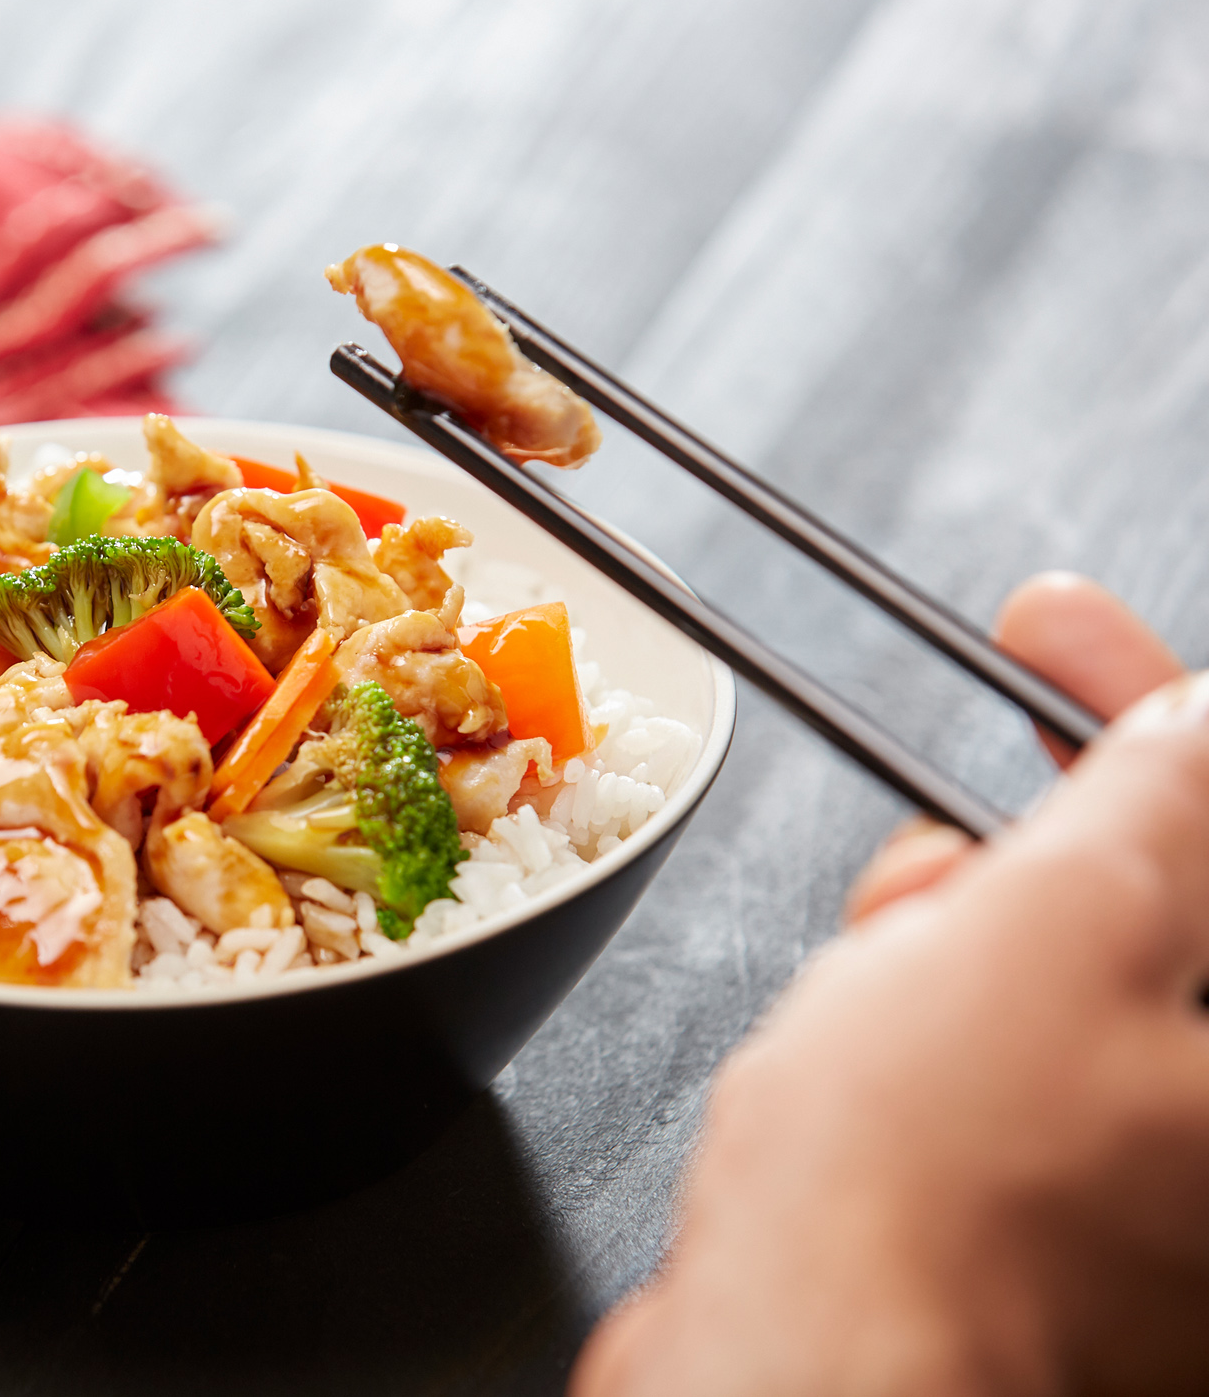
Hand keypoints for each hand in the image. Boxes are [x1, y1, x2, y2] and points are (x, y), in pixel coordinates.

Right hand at [572, 573, 1208, 1394]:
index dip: (1144, 708)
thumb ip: (1160, 791)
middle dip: (1027, 853)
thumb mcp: (1063, 920)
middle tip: (938, 850)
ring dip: (955, 936)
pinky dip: (925, 1019)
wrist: (787, 1371)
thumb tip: (1193, 724)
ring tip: (882, 976)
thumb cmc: (924, 1197)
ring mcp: (1145, 1198)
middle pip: (1151, 910)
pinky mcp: (1039, 1226)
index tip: (1052, 632)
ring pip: (1053, 980)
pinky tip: (862, 1036)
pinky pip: (994, 1062)